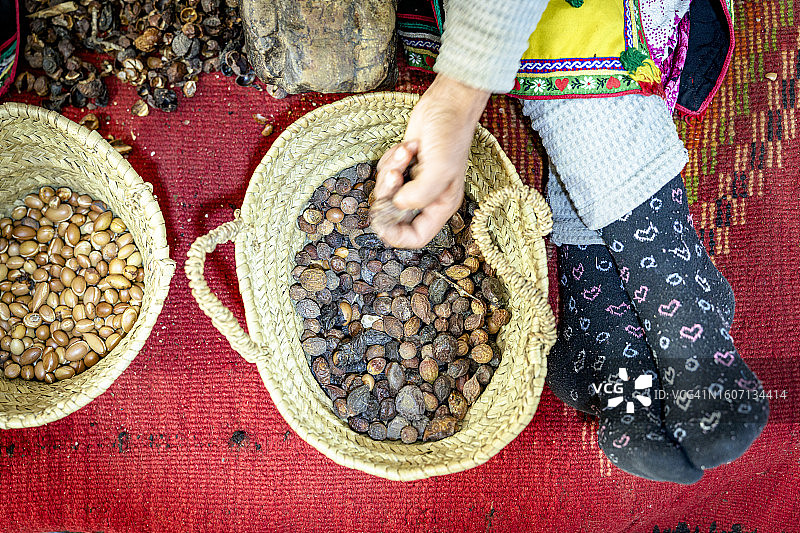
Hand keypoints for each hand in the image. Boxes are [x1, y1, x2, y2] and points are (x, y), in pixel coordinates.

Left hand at [373, 74, 489, 247]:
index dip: (396, 236)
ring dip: (390, 170)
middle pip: (395, 215)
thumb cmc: (450, 135)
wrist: (447, 104)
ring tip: (407, 151)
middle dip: (389, 193)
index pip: (416, 237)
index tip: (380, 223)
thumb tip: (397, 204)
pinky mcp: (405, 167)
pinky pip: (385, 173)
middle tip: (395, 173)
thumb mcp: (439, 169)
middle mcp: (427, 198)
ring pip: (386, 192)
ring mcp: (415, 182)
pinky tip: (408, 146)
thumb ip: (419, 194)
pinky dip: (391, 159)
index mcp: (441, 206)